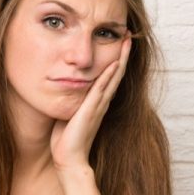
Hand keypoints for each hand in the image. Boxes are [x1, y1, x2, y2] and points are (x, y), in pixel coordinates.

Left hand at [50, 36, 130, 172]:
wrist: (68, 159)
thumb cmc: (66, 139)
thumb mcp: (68, 114)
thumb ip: (71, 101)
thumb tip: (65, 88)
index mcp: (97, 103)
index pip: (109, 77)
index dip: (116, 60)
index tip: (119, 43)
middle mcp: (102, 102)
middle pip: (116, 73)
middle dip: (123, 54)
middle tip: (128, 35)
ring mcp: (98, 106)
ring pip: (113, 78)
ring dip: (120, 59)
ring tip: (126, 42)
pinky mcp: (91, 111)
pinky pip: (102, 90)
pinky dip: (108, 76)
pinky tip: (114, 64)